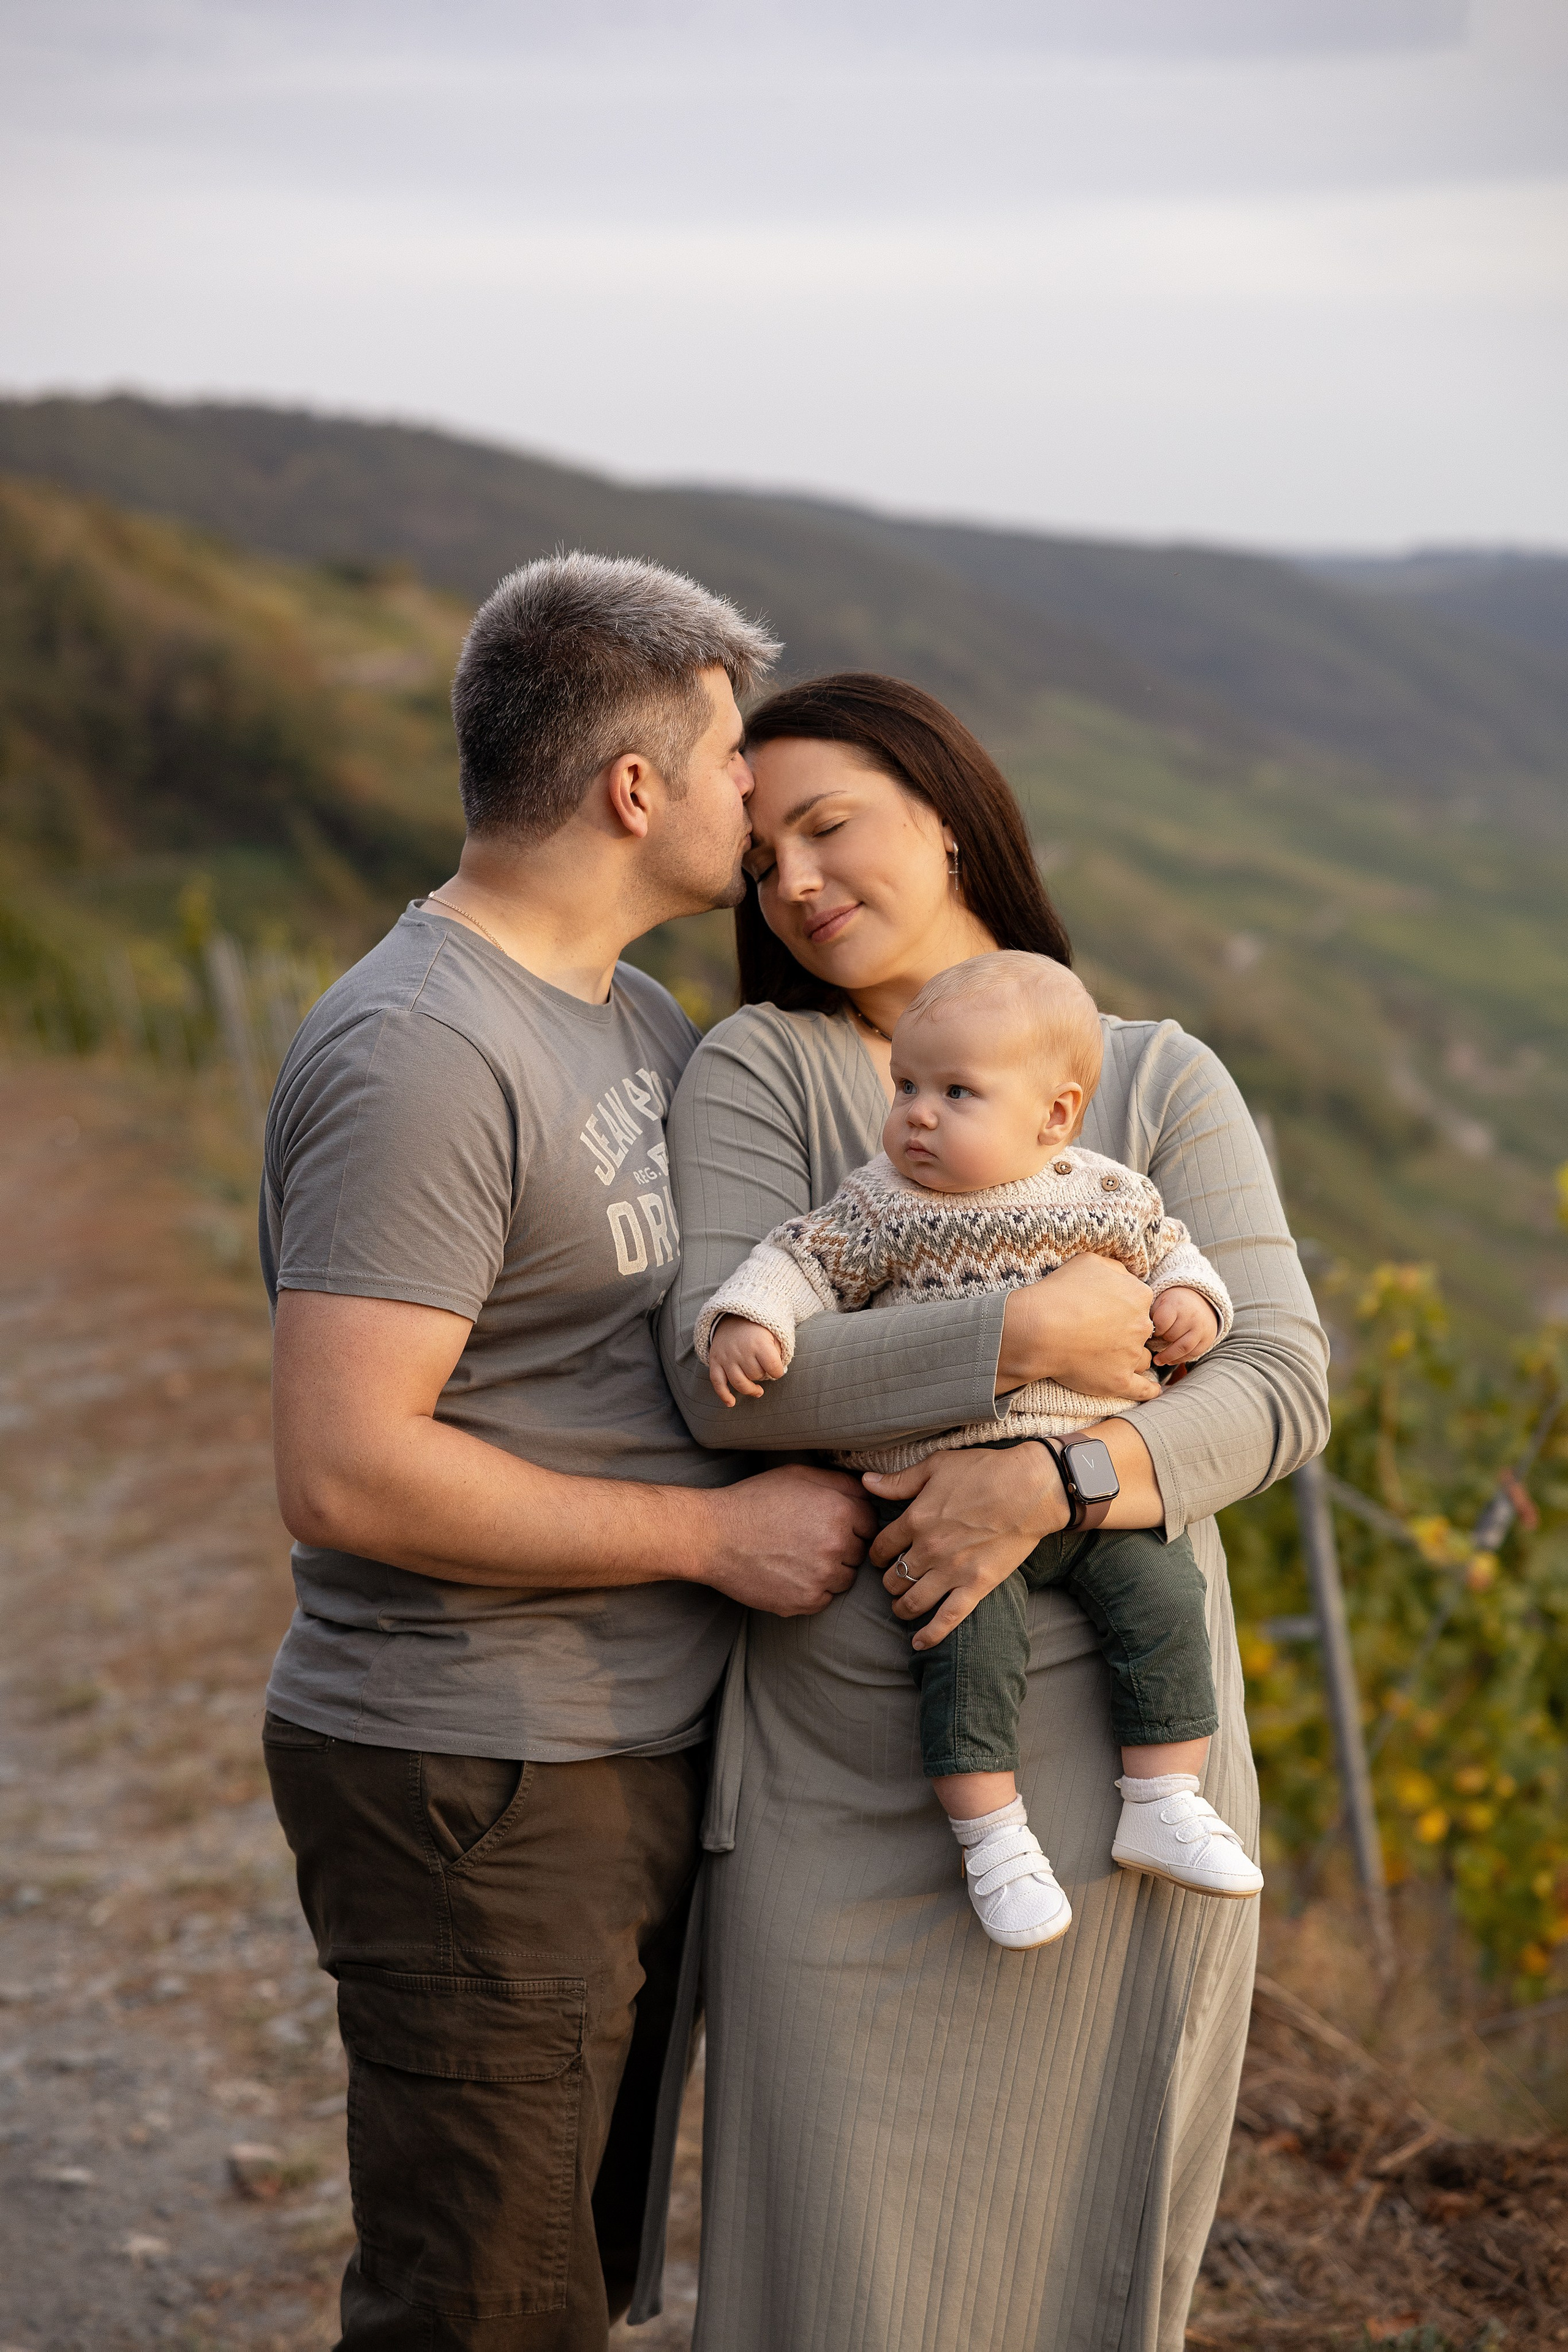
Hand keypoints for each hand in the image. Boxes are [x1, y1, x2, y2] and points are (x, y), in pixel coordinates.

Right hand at [704, 1464, 873, 1615]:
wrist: (714, 1536)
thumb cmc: (754, 1500)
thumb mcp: (798, 1475)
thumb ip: (840, 1482)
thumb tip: (869, 1491)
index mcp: (839, 1511)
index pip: (871, 1523)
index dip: (851, 1522)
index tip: (830, 1523)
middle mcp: (836, 1545)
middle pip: (860, 1552)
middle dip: (842, 1546)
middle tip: (810, 1540)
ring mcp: (822, 1576)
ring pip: (845, 1578)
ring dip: (830, 1570)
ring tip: (798, 1557)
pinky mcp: (806, 1601)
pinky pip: (825, 1599)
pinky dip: (812, 1590)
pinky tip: (790, 1574)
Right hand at [707, 1316, 787, 1406]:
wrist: (732, 1316)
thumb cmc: (757, 1329)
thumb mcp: (772, 1334)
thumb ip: (777, 1352)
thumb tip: (777, 1373)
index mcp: (758, 1343)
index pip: (773, 1367)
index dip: (778, 1372)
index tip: (777, 1370)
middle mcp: (741, 1351)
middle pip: (755, 1375)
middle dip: (762, 1375)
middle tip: (763, 1369)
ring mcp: (726, 1357)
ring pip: (739, 1383)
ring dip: (750, 1390)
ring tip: (758, 1391)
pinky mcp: (715, 1361)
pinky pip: (717, 1382)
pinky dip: (723, 1395)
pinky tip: (731, 1403)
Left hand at [864, 1444, 1068, 1650]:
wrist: (1031, 1489)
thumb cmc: (985, 1471)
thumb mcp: (937, 1466)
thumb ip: (899, 1481)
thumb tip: (866, 1482)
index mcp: (916, 1519)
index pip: (882, 1547)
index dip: (876, 1555)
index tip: (880, 1557)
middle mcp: (929, 1549)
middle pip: (894, 1577)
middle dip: (889, 1580)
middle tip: (893, 1580)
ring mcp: (952, 1571)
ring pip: (913, 1601)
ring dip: (901, 1607)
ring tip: (900, 1607)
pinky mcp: (977, 1586)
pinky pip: (947, 1619)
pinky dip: (931, 1635)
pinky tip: (918, 1644)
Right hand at [995, 1253, 1159, 1401]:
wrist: (1040, 1328)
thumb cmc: (1060, 1293)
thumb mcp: (1090, 1262)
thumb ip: (1115, 1269)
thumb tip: (1125, 1277)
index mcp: (1138, 1296)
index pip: (1141, 1304)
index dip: (1124, 1308)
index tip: (1107, 1313)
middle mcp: (1141, 1326)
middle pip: (1143, 1331)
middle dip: (1128, 1332)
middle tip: (1103, 1334)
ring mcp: (1131, 1355)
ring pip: (1142, 1358)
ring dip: (1134, 1358)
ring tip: (1114, 1359)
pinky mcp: (1119, 1380)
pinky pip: (1142, 1389)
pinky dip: (1148, 1390)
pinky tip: (1152, 1391)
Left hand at [1149, 1286, 1219, 1366]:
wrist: (1200, 1301)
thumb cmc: (1173, 1303)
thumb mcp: (1161, 1301)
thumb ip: (1150, 1314)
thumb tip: (1138, 1334)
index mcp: (1177, 1304)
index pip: (1162, 1322)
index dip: (1154, 1329)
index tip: (1149, 1331)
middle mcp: (1191, 1316)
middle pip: (1171, 1336)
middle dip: (1160, 1341)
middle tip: (1152, 1343)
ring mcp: (1201, 1329)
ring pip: (1183, 1348)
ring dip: (1168, 1356)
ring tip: (1157, 1360)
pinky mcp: (1206, 1340)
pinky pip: (1192, 1354)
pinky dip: (1179, 1359)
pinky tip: (1169, 1360)